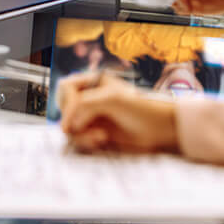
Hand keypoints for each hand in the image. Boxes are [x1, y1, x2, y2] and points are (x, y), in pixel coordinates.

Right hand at [58, 71, 179, 152]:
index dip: (67, 103)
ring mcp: (92, 115)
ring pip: (70, 125)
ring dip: (81, 134)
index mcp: (93, 81)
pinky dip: (86, 141)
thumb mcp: (111, 99)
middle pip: (64, 107)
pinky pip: (79, 137)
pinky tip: (102, 140)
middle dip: (73, 120)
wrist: (160, 128)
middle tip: (86, 126)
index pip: (66, 88)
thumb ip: (84, 104)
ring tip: (100, 137)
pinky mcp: (95, 131)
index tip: (74, 118)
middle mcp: (90, 97)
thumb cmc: (140, 108)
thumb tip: (66, 124)